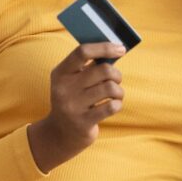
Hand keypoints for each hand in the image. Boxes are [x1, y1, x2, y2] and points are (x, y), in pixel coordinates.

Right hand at [27, 42, 125, 171]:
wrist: (61, 133)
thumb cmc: (75, 99)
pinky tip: (114, 105)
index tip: (121, 48)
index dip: (105, 47)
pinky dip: (118, 104)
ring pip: (110, 88)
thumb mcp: (73, 81)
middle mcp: (64, 88)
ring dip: (119, 91)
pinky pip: (111, 107)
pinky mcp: (83, 123)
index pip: (82, 52)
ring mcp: (72, 106)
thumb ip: (89, 66)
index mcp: (60, 73)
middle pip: (102, 70)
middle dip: (116, 74)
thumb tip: (115, 49)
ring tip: (116, 95)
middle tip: (116, 80)